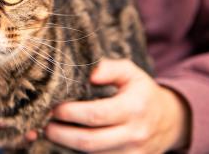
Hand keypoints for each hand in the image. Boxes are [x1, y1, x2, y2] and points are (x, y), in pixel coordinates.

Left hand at [27, 59, 190, 152]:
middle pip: (90, 141)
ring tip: (50, 131)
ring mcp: (131, 153)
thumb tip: (88, 73)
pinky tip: (65, 140)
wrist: (168, 120)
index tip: (54, 107)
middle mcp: (134, 134)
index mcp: (134, 108)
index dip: (70, 112)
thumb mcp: (130, 72)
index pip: (96, 114)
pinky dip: (78, 152)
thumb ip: (108, 68)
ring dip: (66, 145)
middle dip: (62, 135)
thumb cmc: (141, 92)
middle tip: (45, 124)